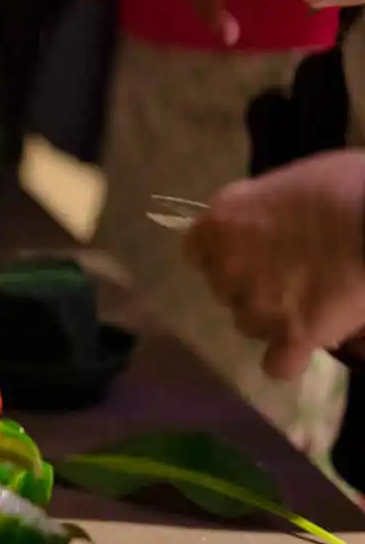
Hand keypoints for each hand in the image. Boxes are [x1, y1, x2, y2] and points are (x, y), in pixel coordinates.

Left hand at [183, 150, 364, 379]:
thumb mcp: (286, 179)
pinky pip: (278, 364)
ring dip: (271, 318)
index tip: (251, 250)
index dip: (225, 253)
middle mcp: (226, 268)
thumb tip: (261, 217)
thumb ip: (260, 206)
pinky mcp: (294, 336)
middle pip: (225, 289)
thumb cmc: (344, 186)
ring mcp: (258, 306)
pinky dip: (288, 357)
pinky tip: (304, 345)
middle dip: (251, 284)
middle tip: (291, 273)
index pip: (197, 251)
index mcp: (220, 224)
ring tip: (308, 303)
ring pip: (249, 325)